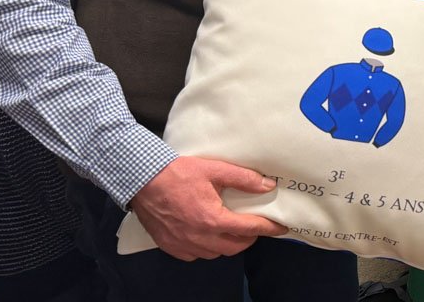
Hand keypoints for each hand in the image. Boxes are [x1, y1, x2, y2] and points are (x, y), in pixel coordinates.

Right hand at [129, 156, 287, 260]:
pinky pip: (196, 255)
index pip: (249, 229)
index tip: (280, 228)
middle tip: (254, 225)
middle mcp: (199, 237)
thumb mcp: (215, 169)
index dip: (268, 228)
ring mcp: (183, 245)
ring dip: (228, 244)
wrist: (143, 181)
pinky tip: (209, 235)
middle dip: (249, 238)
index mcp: (212, 219)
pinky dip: (207, 248)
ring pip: (216, 253)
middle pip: (235, 247)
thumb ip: (244, 179)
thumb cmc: (178, 173)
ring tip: (232, 229)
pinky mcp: (170, 246)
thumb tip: (267, 186)